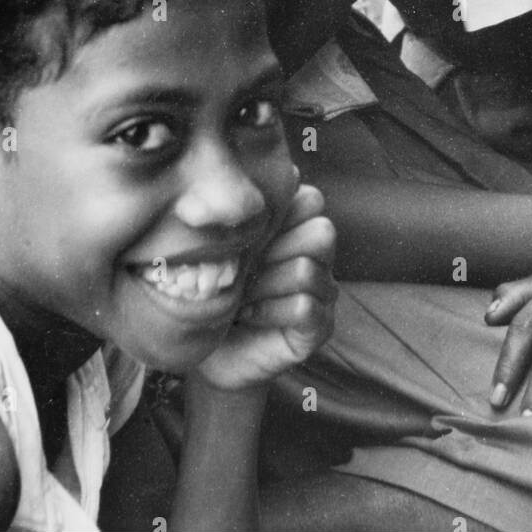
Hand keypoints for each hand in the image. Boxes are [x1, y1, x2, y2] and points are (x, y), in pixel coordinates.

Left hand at [194, 184, 336, 391]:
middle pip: (321, 231)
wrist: (207, 348)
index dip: (279, 214)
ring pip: (306, 269)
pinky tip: (249, 315)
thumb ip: (241, 216)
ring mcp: (324, 291)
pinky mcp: (321, 326)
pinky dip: (270, 310)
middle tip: (243, 267)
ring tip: (241, 295)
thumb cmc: (214, 288)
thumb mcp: (222, 245)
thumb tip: (254, 184)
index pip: (312, 200)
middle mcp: (318, 256)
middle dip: (274, 249)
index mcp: (298, 226)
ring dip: (264, 284)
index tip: (243, 235)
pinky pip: (304, 307)